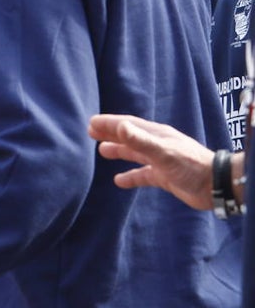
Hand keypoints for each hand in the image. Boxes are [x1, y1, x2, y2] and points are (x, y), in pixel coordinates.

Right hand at [88, 114, 213, 210]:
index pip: (128, 125)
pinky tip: (119, 181)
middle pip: (129, 136)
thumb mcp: (163, 151)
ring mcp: (160, 161)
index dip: (109, 123)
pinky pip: (142, 175)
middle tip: (91, 132)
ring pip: (134, 154)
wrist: (215, 185)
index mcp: (156, 134)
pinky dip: (130, 176)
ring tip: (101, 151)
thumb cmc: (190, 165)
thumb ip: (140, 140)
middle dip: (111, 133)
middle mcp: (156, 145)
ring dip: (119, 151)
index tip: (91, 122)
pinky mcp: (163, 176)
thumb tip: (119, 126)